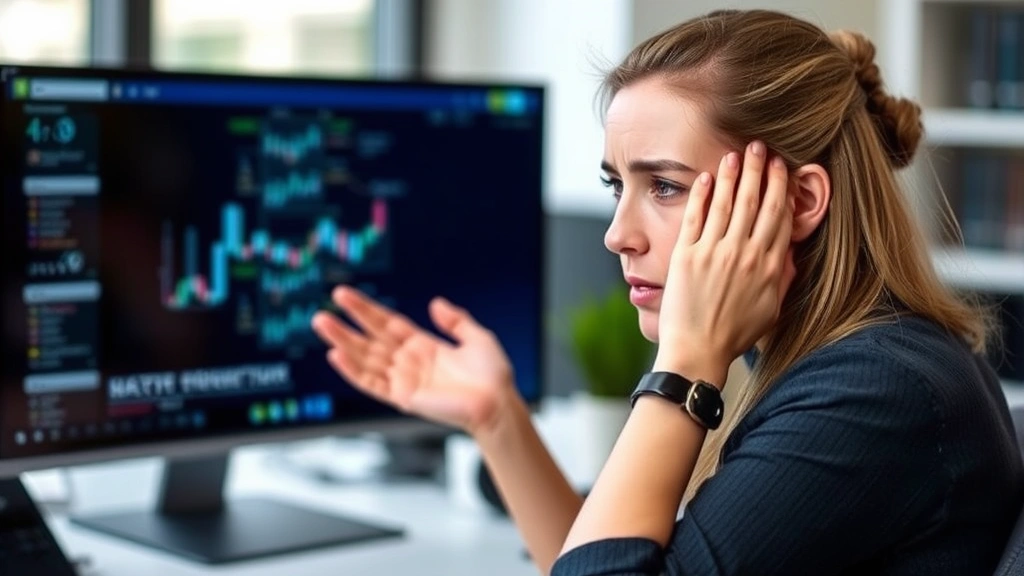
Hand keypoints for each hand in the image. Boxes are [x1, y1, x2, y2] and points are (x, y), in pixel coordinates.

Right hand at [311, 286, 516, 436]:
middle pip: (370, 340)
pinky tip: (337, 357)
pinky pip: (372, 384)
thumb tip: (435, 303)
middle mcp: (409, 362)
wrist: (497, 404)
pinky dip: (353, 372)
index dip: (366, 310)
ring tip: (322, 324)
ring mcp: (404, 379)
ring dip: (342, 342)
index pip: (386, 324)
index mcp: (424, 346)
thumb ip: (456, 321)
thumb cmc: (492, 376)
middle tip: (323, 312)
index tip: (344, 295)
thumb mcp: (477, 338)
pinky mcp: (403, 397)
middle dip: (346, 325)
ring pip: (365, 359)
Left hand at [653, 141, 793, 384]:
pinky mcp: (686, 256)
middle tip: (762, 146)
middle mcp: (744, 255)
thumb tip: (790, 254)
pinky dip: (703, 195)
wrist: (698, 350)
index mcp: (768, 267)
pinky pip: (696, 217)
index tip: (784, 168)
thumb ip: (782, 278)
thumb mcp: (771, 308)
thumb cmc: (734, 335)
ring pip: (728, 204)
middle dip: (761, 170)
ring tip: (737, 153)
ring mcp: (714, 253)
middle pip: (757, 202)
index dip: (782, 188)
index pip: (779, 217)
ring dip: (734, 175)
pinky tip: (708, 178)